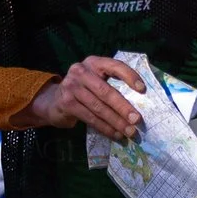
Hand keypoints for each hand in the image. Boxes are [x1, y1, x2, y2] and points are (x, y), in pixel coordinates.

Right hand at [27, 55, 143, 139]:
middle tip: (137, 120)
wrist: (54, 101)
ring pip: (99, 108)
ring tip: (129, 132)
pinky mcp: (67, 103)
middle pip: (106, 91)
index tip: (142, 89)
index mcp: (94, 62)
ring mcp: (71, 87)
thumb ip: (112, 83)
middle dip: (123, 107)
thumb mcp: (96, 80)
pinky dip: (105, 128)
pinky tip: (115, 135)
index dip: (129, 76)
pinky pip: (90, 118)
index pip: (115, 65)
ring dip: (116, 122)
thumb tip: (140, 100)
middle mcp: (81, 71)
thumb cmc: (84, 91)